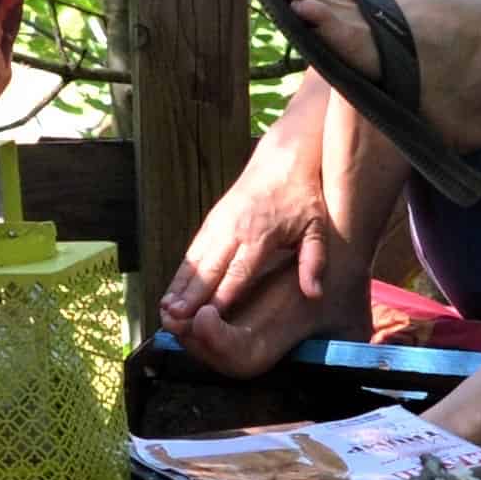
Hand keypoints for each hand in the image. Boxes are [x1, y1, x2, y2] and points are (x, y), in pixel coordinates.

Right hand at [156, 167, 358, 378]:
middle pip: (209, 269)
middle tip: (173, 319)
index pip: (238, 272)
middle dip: (191, 296)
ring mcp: (218, 224)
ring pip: (195, 260)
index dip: (221, 296)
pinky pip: (193, 250)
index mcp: (260, 235)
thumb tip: (315, 293)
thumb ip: (314, 261)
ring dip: (179, 286)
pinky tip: (172, 291)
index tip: (207, 318)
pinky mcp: (211, 220)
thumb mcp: (317, 228)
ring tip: (164, 310)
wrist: (283, 160)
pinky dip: (182, 271)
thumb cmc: (303, 198)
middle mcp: (233, 230)